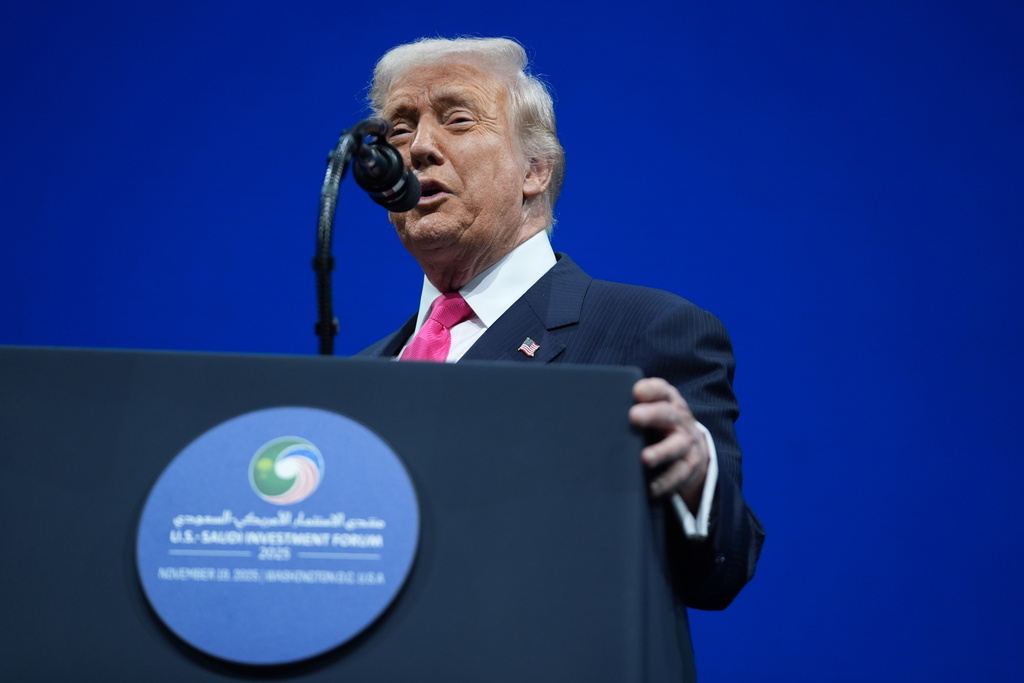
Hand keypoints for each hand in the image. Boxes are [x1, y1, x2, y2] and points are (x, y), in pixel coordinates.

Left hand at [629, 377, 708, 512]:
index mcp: (669, 401)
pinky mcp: (688, 466)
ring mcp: (685, 443)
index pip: (662, 391)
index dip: (651, 390)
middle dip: (652, 415)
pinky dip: (665, 482)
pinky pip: (678, 475)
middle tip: (634, 416)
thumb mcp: (653, 408)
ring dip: (660, 452)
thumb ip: (633, 404)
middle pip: (668, 415)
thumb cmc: (660, 422)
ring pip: (675, 447)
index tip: (637, 392)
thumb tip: (598, 406)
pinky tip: (651, 488)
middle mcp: (680, 420)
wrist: (692, 445)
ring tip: (645, 458)